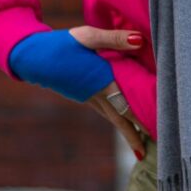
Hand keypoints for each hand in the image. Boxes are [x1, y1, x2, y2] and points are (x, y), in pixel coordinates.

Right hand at [68, 24, 150, 158]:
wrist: (33, 57)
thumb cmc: (63, 45)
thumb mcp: (88, 36)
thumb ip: (114, 38)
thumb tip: (140, 40)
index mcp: (102, 83)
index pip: (127, 106)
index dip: (142, 119)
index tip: (157, 131)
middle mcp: (97, 96)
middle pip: (121, 120)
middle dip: (135, 137)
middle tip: (150, 153)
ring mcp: (89, 99)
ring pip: (113, 118)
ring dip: (127, 132)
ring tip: (141, 146)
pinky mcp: (85, 97)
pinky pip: (106, 112)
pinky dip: (118, 119)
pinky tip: (124, 121)